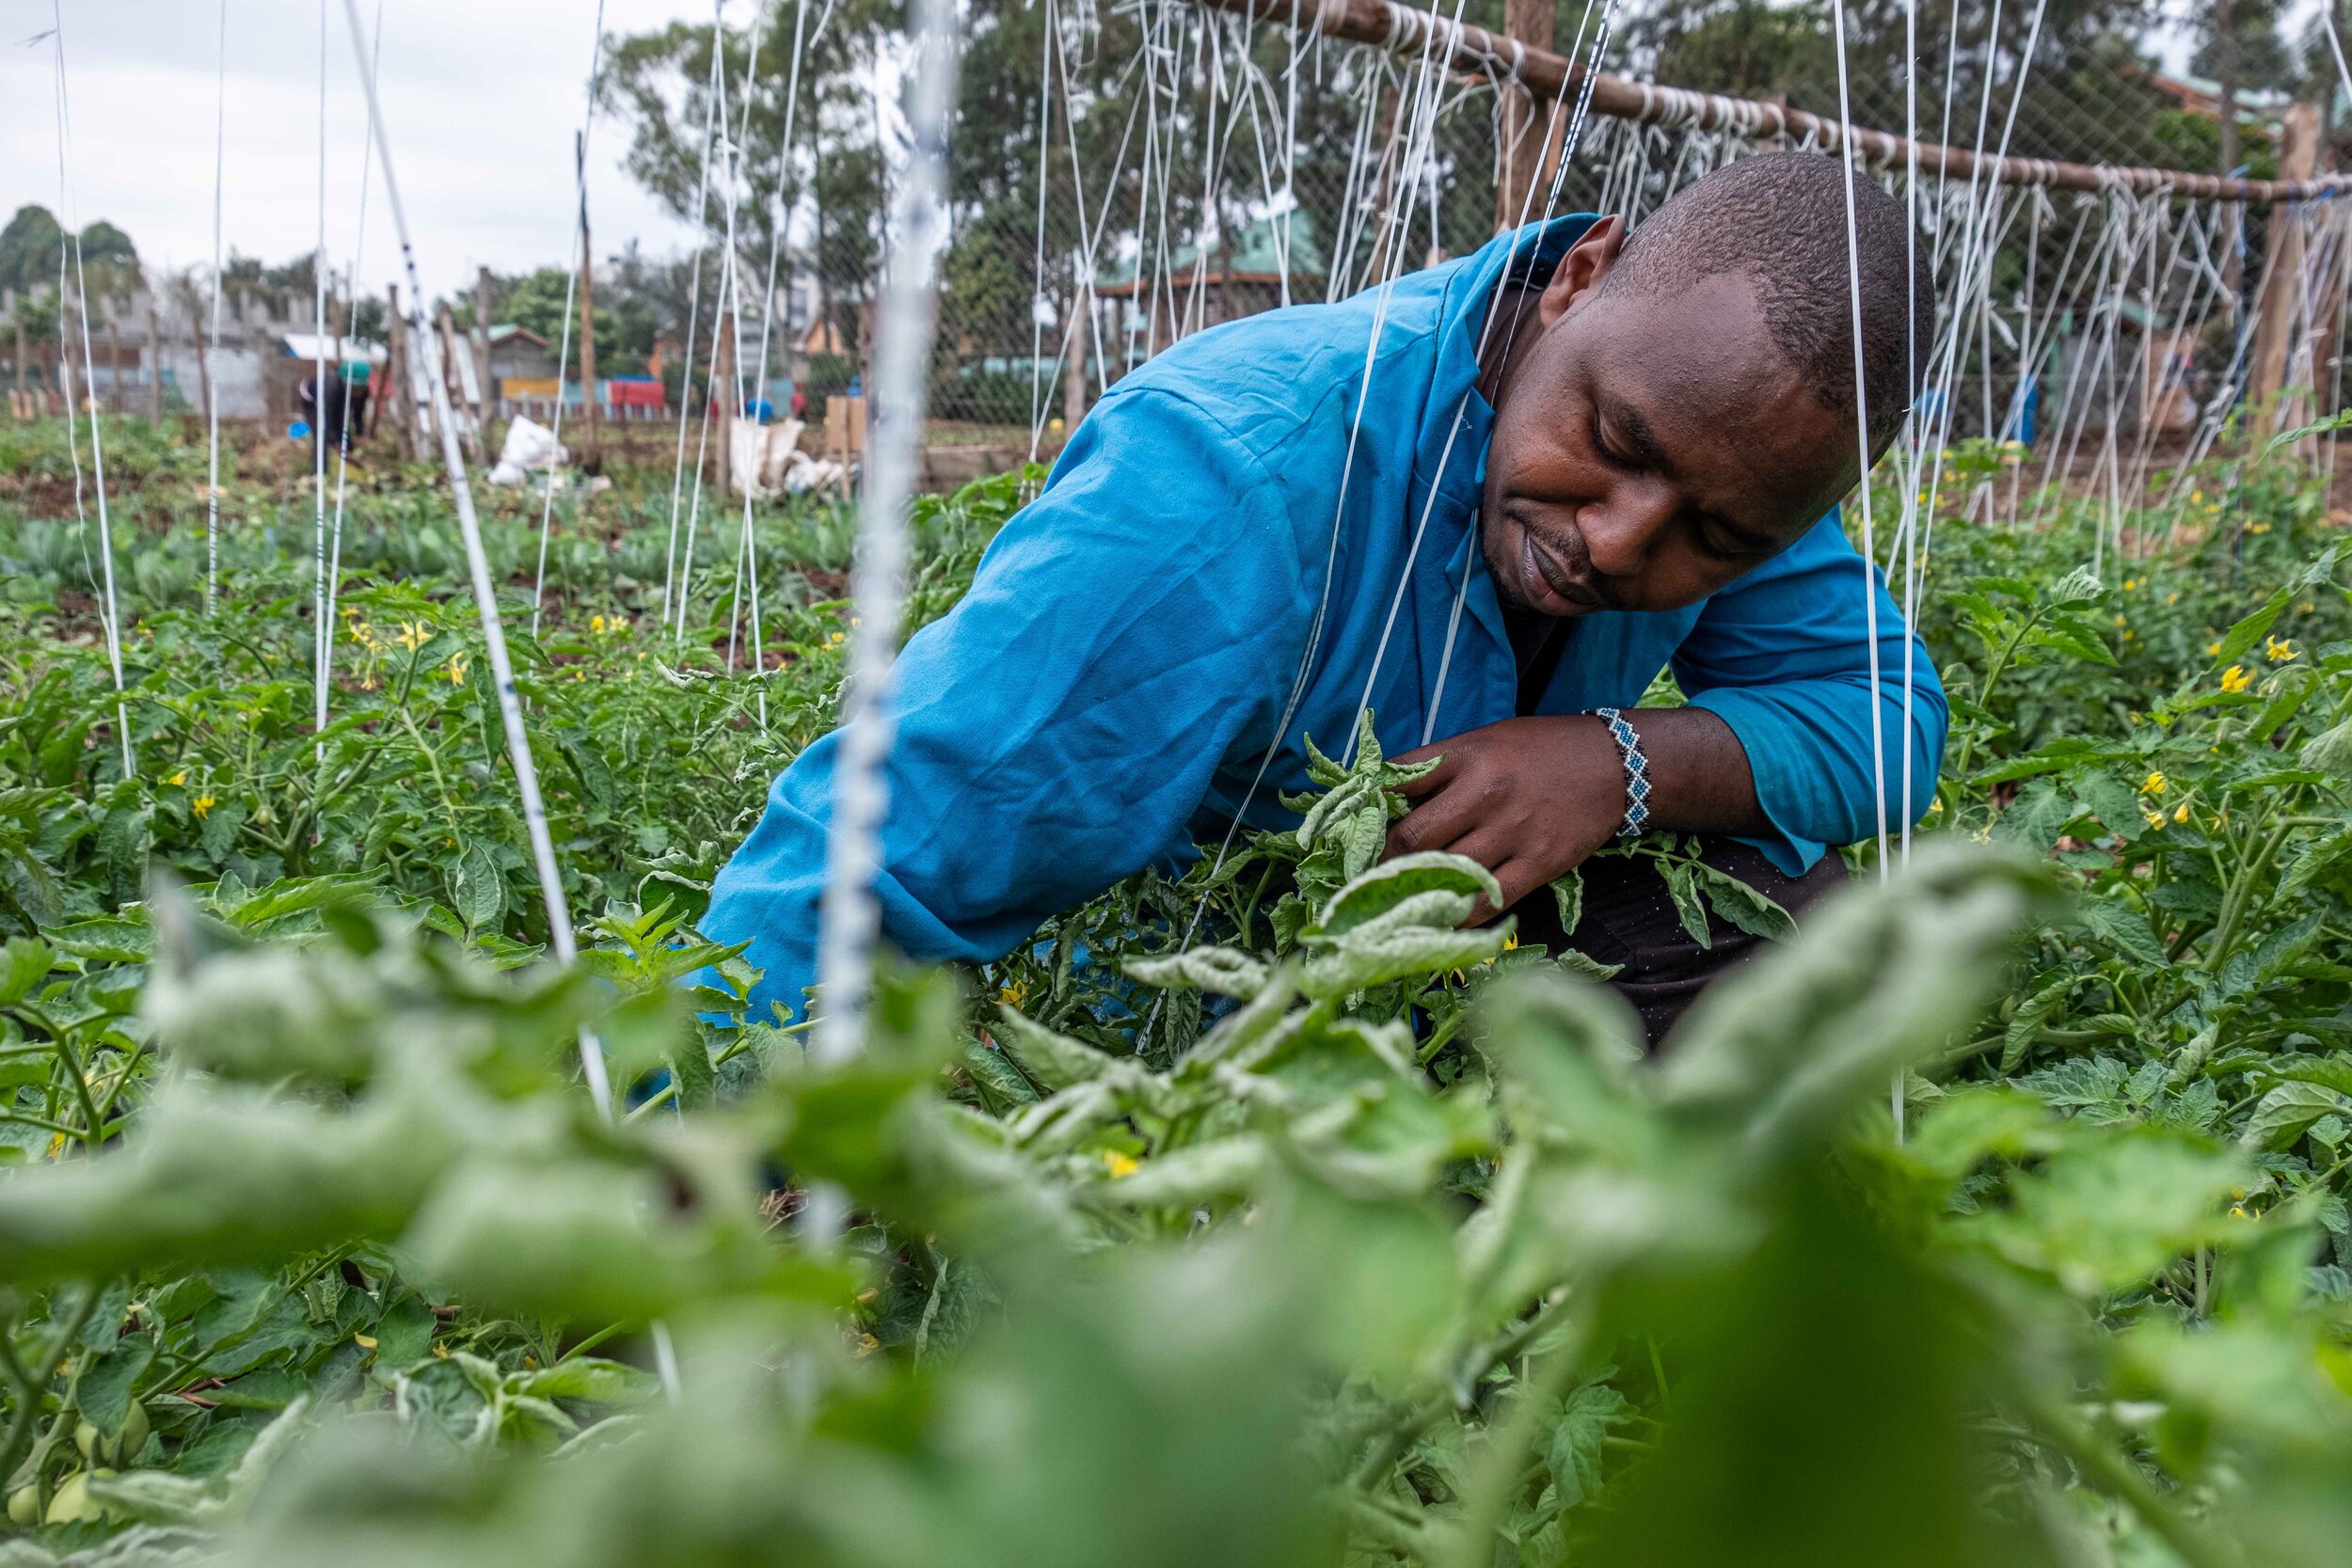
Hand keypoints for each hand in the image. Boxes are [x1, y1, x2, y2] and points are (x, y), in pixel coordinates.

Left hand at [1384, 715, 1627, 923]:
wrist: (1617, 765)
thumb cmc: (1540, 750)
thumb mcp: (1485, 741)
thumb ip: (1439, 768)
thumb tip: (1383, 800)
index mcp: (1465, 756)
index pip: (1396, 783)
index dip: (1366, 813)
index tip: (1350, 834)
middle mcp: (1484, 793)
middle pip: (1412, 837)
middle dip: (1381, 862)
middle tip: (1365, 879)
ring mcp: (1512, 832)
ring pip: (1443, 873)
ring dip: (1414, 892)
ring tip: (1393, 904)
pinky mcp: (1537, 864)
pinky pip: (1484, 901)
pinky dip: (1456, 916)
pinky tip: (1438, 921)